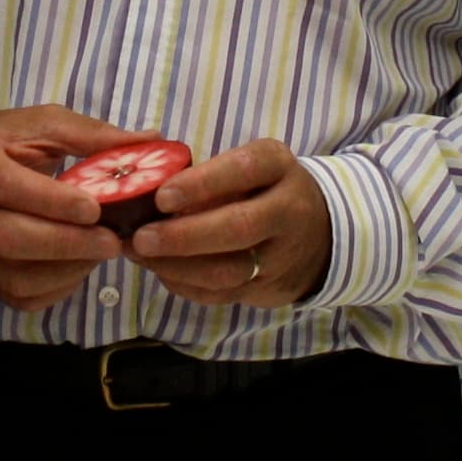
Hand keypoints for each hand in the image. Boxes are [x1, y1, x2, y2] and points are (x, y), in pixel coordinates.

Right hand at [0, 105, 141, 311]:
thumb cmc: (3, 145)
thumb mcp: (40, 125)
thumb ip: (90, 134)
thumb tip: (150, 140)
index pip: (6, 186)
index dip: (51, 201)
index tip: (95, 208)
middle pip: (8, 237)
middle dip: (66, 244)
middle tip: (113, 241)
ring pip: (14, 276)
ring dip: (67, 269)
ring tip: (100, 251)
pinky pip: (19, 296)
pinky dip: (57, 288)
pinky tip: (78, 266)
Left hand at [127, 139, 331, 308]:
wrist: (321, 234)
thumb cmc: (265, 190)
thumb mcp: (250, 167)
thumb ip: (207, 176)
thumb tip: (146, 192)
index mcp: (278, 166)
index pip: (243, 169)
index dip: (201, 184)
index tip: (162, 196)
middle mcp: (288, 210)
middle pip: (238, 226)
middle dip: (183, 236)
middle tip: (141, 238)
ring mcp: (282, 255)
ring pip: (228, 270)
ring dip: (177, 266)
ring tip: (140, 255)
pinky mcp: (269, 289)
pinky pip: (222, 294)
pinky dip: (185, 285)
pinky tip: (161, 271)